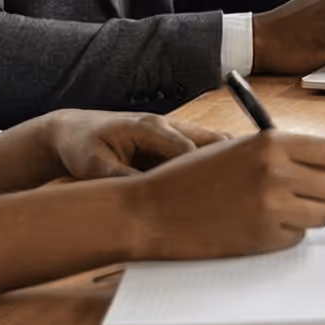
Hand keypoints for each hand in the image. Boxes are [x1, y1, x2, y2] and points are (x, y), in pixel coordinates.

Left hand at [0, 108, 227, 194]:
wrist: (74, 131)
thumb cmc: (82, 146)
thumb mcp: (94, 165)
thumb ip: (119, 179)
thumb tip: (144, 199)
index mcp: (150, 128)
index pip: (189, 150)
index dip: (208, 173)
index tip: (222, 198)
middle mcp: (169, 126)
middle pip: (214, 143)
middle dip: (233, 166)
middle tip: (250, 193)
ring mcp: (175, 132)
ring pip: (215, 147)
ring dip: (231, 166)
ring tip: (249, 193)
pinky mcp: (175, 143)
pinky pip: (206, 154)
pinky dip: (220, 169)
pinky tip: (230, 192)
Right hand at [125, 128, 324, 260]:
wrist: (150, 211)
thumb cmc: (187, 178)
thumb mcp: (234, 149)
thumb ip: (275, 152)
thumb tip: (317, 165)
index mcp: (271, 142)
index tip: (319, 171)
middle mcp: (276, 172)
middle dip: (319, 192)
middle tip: (299, 195)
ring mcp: (272, 207)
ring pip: (322, 215)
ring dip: (306, 215)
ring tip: (278, 212)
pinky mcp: (264, 238)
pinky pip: (297, 237)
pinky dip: (284, 234)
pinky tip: (258, 226)